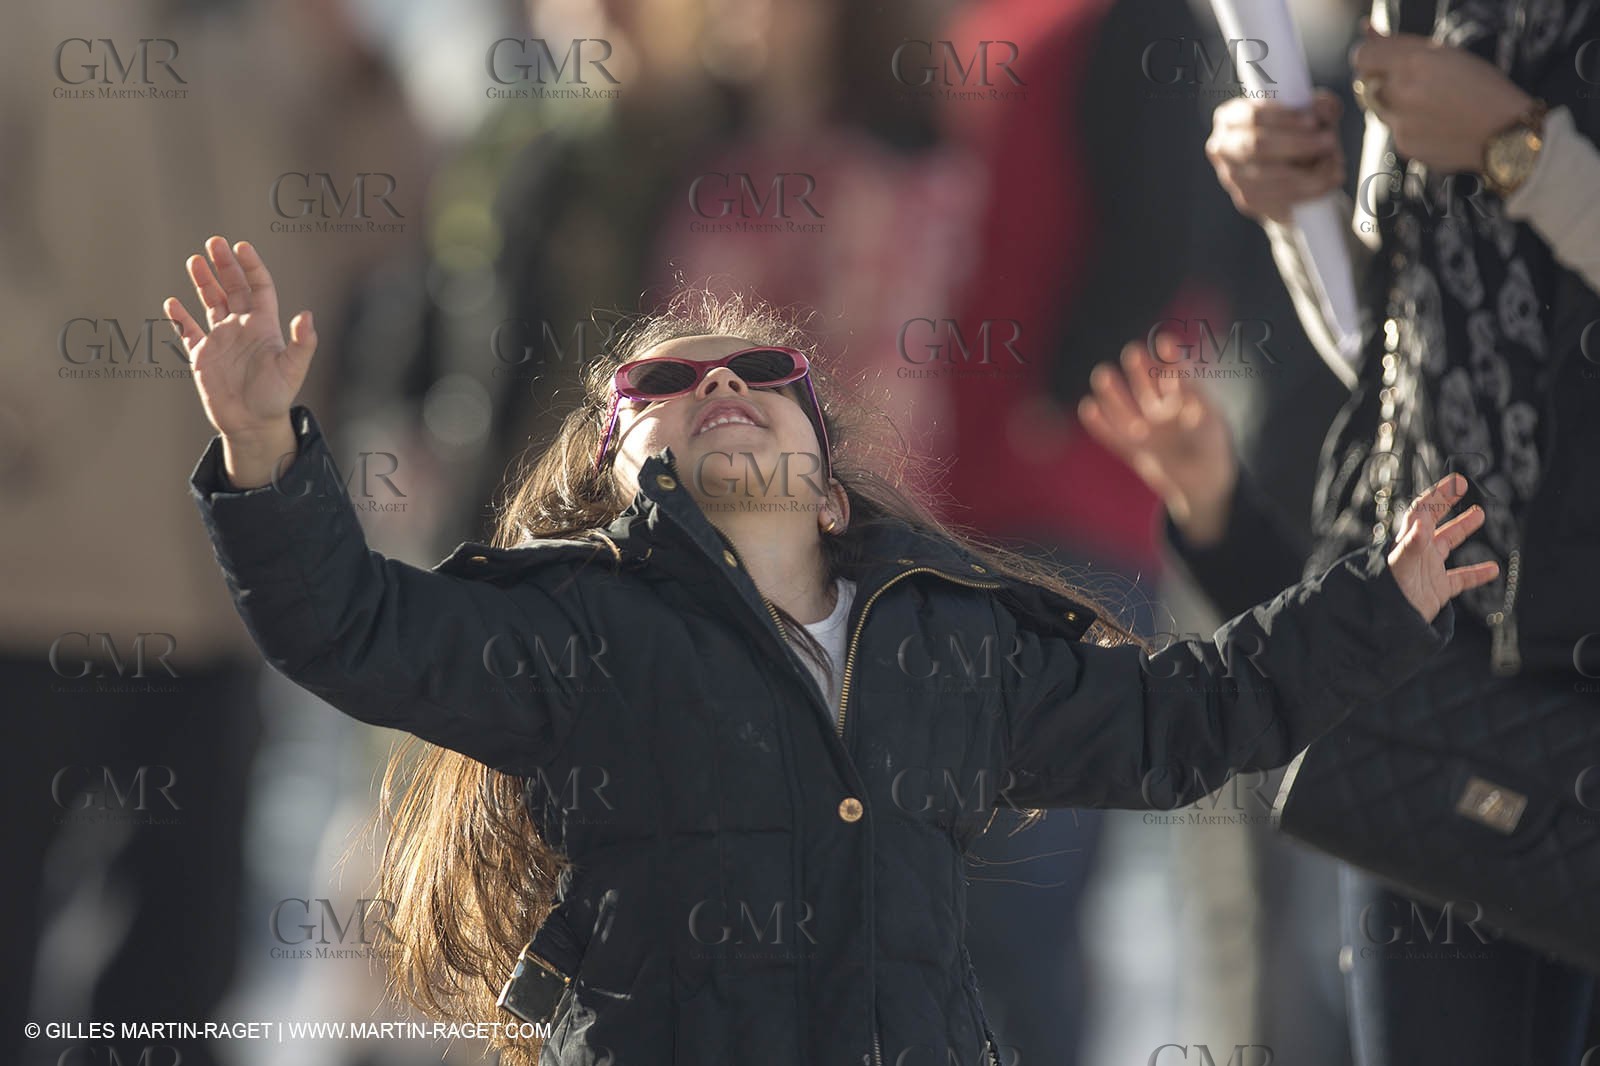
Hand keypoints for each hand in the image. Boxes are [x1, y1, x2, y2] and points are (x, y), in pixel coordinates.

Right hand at [165, 236, 316, 440]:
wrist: (252, 424)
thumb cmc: (276, 397)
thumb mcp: (293, 369)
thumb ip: (302, 342)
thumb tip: (306, 315)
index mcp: (264, 326)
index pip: (258, 287)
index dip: (251, 267)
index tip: (241, 246)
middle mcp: (242, 328)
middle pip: (232, 288)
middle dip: (224, 265)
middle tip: (213, 242)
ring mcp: (220, 340)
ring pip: (210, 302)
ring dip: (203, 282)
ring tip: (194, 260)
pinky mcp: (202, 356)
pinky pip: (188, 330)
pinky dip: (180, 317)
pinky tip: (172, 303)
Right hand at [1078, 334, 1238, 546]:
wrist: (1204, 487)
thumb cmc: (1213, 454)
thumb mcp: (1212, 431)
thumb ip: (1199, 415)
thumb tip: (1189, 402)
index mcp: (1186, 401)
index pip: (1177, 375)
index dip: (1170, 357)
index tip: (1164, 341)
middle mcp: (1162, 411)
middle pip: (1147, 385)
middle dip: (1140, 369)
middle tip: (1133, 352)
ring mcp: (1145, 430)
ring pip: (1126, 407)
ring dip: (1114, 392)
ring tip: (1102, 374)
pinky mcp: (1132, 449)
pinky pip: (1112, 435)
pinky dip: (1100, 423)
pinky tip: (1087, 407)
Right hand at [1206, 90, 1345, 224]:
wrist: (1290, 176)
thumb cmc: (1297, 136)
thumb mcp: (1310, 115)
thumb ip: (1320, 106)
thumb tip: (1321, 108)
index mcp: (1231, 118)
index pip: (1254, 116)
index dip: (1285, 118)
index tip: (1314, 121)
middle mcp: (1223, 147)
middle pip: (1257, 145)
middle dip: (1298, 143)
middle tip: (1330, 141)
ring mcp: (1232, 176)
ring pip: (1270, 176)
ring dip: (1308, 169)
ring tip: (1335, 161)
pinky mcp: (1247, 200)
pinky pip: (1279, 197)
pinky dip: (1310, 189)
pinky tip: (1330, 180)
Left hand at [1351, 25, 1534, 170]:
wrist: (1504, 133)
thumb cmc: (1483, 88)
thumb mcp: (1447, 54)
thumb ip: (1401, 44)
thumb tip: (1367, 30)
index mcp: (1414, 63)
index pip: (1363, 55)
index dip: (1369, 54)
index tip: (1377, 56)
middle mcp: (1402, 93)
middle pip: (1365, 82)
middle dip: (1381, 78)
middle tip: (1411, 80)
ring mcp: (1400, 122)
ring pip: (1377, 107)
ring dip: (1393, 101)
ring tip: (1430, 102)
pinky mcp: (1403, 145)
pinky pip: (1393, 128)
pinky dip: (1406, 123)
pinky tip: (1434, 121)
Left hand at [1385, 474, 1499, 623]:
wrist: (1387, 624)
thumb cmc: (1389, 593)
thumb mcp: (1400, 566)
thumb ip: (1411, 546)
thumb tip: (1422, 523)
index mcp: (1408, 542)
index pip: (1422, 511)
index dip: (1437, 495)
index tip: (1456, 482)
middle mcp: (1418, 552)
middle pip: (1434, 520)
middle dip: (1446, 502)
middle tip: (1463, 485)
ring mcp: (1428, 570)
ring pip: (1448, 543)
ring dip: (1462, 528)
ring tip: (1480, 513)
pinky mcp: (1437, 589)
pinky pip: (1460, 579)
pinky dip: (1476, 574)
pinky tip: (1493, 569)